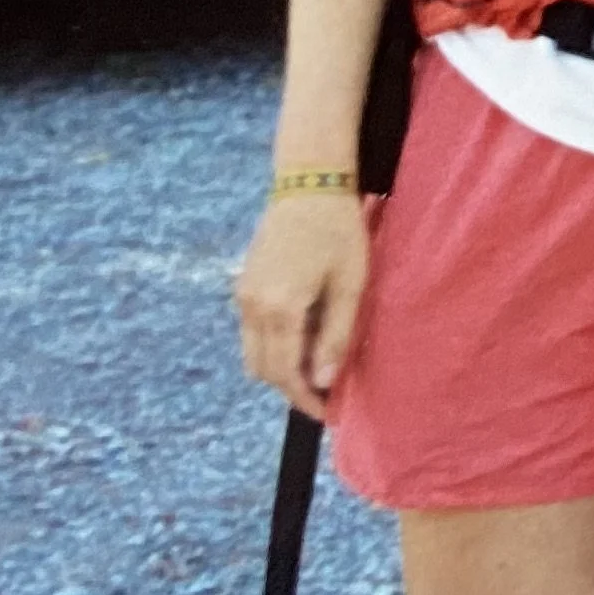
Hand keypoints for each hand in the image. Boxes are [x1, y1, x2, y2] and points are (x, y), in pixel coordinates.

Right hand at [235, 191, 370, 419]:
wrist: (309, 183)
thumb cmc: (339, 230)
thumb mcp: (350, 284)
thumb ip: (337, 336)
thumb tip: (325, 382)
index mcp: (281, 308)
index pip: (287, 373)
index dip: (305, 399)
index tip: (326, 412)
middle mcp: (253, 305)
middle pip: (264, 370)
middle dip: (292, 387)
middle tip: (325, 390)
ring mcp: (243, 293)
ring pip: (253, 353)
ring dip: (280, 366)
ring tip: (316, 361)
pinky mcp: (243, 282)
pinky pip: (251, 330)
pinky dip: (272, 343)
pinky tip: (303, 332)